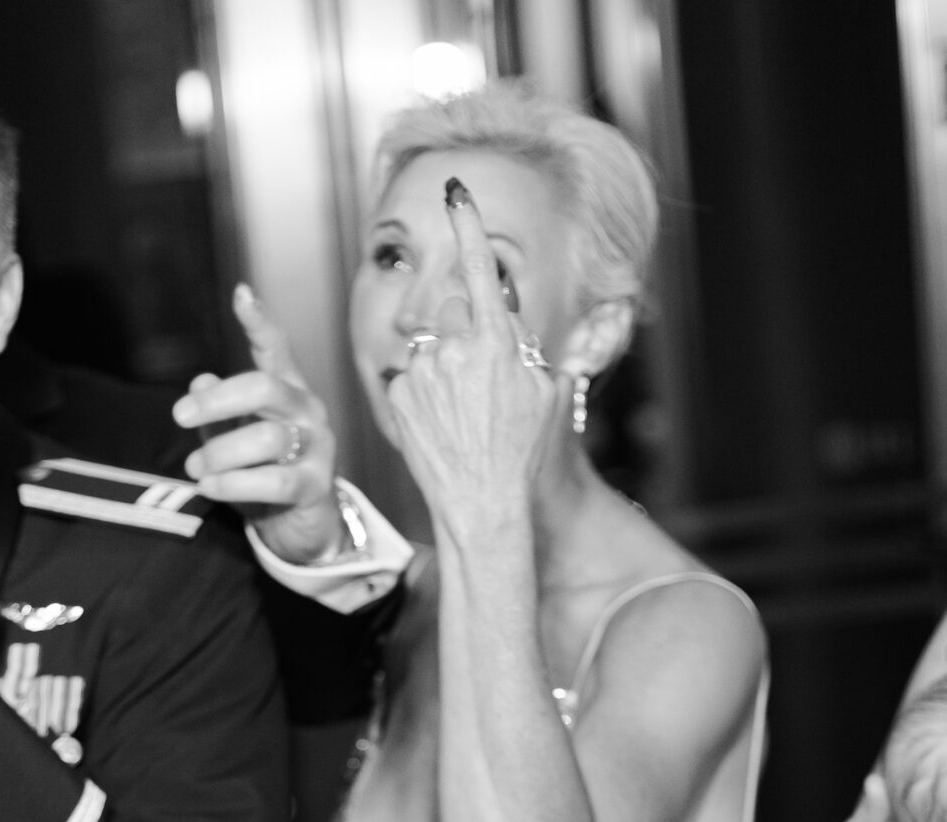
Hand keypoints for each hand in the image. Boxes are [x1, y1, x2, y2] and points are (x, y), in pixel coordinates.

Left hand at [175, 283, 341, 565]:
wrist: (301, 529)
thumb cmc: (264, 476)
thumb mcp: (233, 440)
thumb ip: (217, 413)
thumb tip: (200, 380)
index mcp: (287, 392)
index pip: (276, 349)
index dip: (260, 322)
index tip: (241, 294)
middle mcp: (307, 411)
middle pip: (264, 388)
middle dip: (217, 400)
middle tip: (179, 417)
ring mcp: (317, 448)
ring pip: (265, 438)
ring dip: (219, 453)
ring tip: (195, 469)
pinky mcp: (315, 486)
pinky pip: (274, 481)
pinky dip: (233, 484)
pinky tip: (209, 488)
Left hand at [387, 182, 559, 543]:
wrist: (481, 506)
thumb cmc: (520, 455)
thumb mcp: (547, 396)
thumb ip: (530, 349)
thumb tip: (512, 326)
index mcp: (496, 342)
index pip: (480, 269)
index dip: (468, 225)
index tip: (455, 190)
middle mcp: (455, 348)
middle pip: (456, 313)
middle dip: (468, 332)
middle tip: (482, 383)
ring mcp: (423, 371)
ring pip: (435, 348)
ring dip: (447, 369)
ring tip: (463, 416)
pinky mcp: (400, 394)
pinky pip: (415, 377)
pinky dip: (426, 395)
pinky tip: (442, 426)